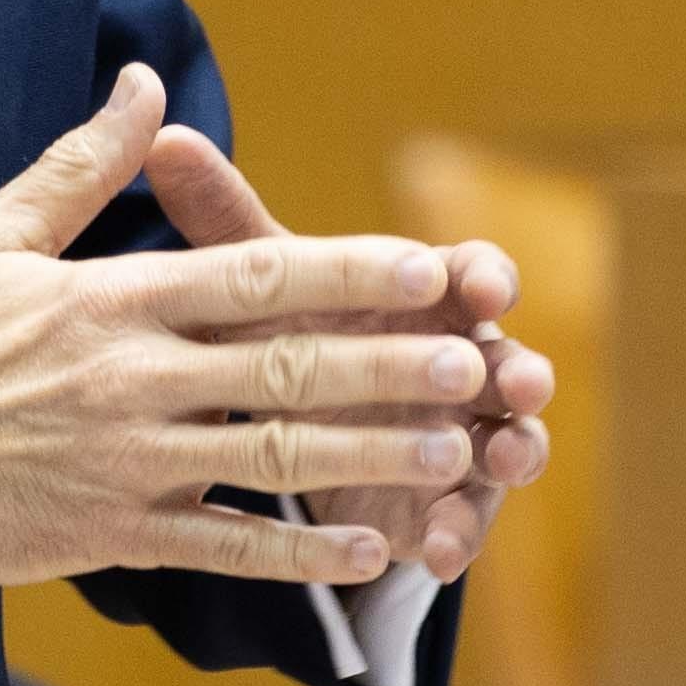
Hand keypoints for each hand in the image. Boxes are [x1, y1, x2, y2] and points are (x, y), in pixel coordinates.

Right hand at [0, 65, 510, 591]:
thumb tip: (145, 80)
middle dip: (388, 365)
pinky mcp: (113, 534)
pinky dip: (301, 553)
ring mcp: (128, 463)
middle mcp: (133, 379)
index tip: (429, 266)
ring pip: (273, 457)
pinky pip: (225, 545)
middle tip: (475, 364)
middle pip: (286, 366)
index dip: (351, 270)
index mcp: (114, 300)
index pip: (255, 275)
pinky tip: (369, 551)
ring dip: (369, 457)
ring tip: (451, 454)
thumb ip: (85, 163)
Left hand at [141, 125, 551, 584]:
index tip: (484, 286)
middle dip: (517, 371)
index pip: (472, 271)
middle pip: (506, 359)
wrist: (286, 424)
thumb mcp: (255, 281)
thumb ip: (224, 218)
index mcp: (428, 295)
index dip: (484, 276)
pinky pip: (462, 521)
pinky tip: (438, 548)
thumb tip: (164, 137)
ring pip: (507, 442)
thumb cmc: (288, 329)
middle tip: (521, 382)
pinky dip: (456, 532)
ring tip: (500, 462)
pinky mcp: (442, 504)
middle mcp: (459, 362)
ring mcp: (461, 437)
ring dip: (512, 451)